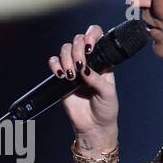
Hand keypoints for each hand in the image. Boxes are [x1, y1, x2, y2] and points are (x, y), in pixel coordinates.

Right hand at [52, 25, 118, 147]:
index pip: (96, 37)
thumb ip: (97, 78)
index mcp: (103, 61)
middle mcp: (88, 62)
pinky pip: (54, 64)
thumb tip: (84, 68)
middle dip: (76, 50)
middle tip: (79, 65)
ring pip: (65, 50)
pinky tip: (61, 75)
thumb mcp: (108, 92)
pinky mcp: (61, 79)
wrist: (93, 126)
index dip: (91, 35)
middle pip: (77, 41)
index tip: (89, 47)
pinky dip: (55, 66)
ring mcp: (74, 69)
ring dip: (65, 59)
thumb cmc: (106, 109)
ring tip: (71, 75)